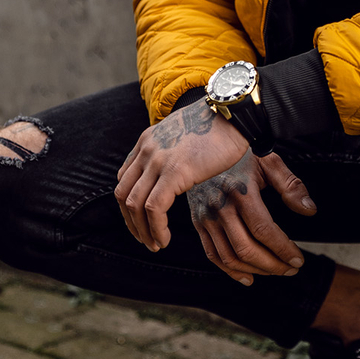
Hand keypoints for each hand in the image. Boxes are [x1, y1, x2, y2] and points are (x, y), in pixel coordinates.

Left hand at [115, 100, 248, 250]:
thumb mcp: (186, 135)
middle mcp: (147, 149)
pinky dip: (156, 228)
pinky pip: (154, 208)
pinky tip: (165, 239)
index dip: (129, 204)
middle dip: (131, 222)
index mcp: (148, 140)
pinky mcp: (174, 172)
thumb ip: (173, 151)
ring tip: (156, 244)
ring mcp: (158, 159)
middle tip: (145, 239)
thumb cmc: (221, 127)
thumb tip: (178, 171)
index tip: (142, 221)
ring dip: (142, 230)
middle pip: (123, 194)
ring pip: (134, 205)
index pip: (125, 178)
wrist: (235, 114)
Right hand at [187, 150, 316, 284]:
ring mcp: (207, 216)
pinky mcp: (198, 222)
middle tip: (290, 270)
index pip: (264, 231)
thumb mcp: (270, 162)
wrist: (206, 141)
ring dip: (255, 270)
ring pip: (230, 257)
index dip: (283, 250)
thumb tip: (310, 211)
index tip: (298, 261)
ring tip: (275, 271)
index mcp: (241, 192)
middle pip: (247, 249)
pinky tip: (248, 278)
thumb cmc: (243, 152)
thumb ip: (291, 186)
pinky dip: (230, 271)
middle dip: (272, 265)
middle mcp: (220, 207)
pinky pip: (212, 254)